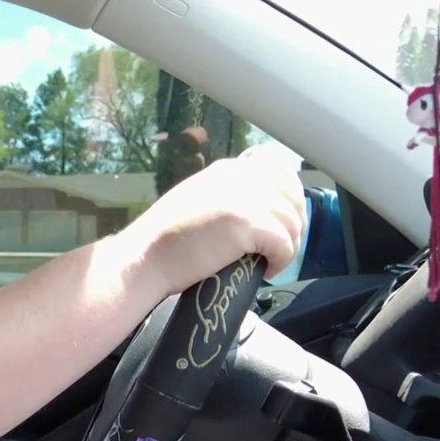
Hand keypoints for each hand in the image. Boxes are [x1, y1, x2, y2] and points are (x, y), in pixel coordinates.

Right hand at [125, 157, 305, 294]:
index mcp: (228, 169)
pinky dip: (282, 261)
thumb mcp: (199, 199)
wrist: (145, 257)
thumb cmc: (166, 239)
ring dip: (288, 247)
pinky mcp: (247, 224)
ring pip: (292, 223)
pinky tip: (266, 270)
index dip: (291, 196)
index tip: (284, 221)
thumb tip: (260, 208)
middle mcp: (240, 177)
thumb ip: (227, 194)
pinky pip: (285, 244)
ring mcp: (244, 199)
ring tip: (270, 262)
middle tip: (279, 249)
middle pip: (292, 197)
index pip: (280, 171)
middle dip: (294, 225)